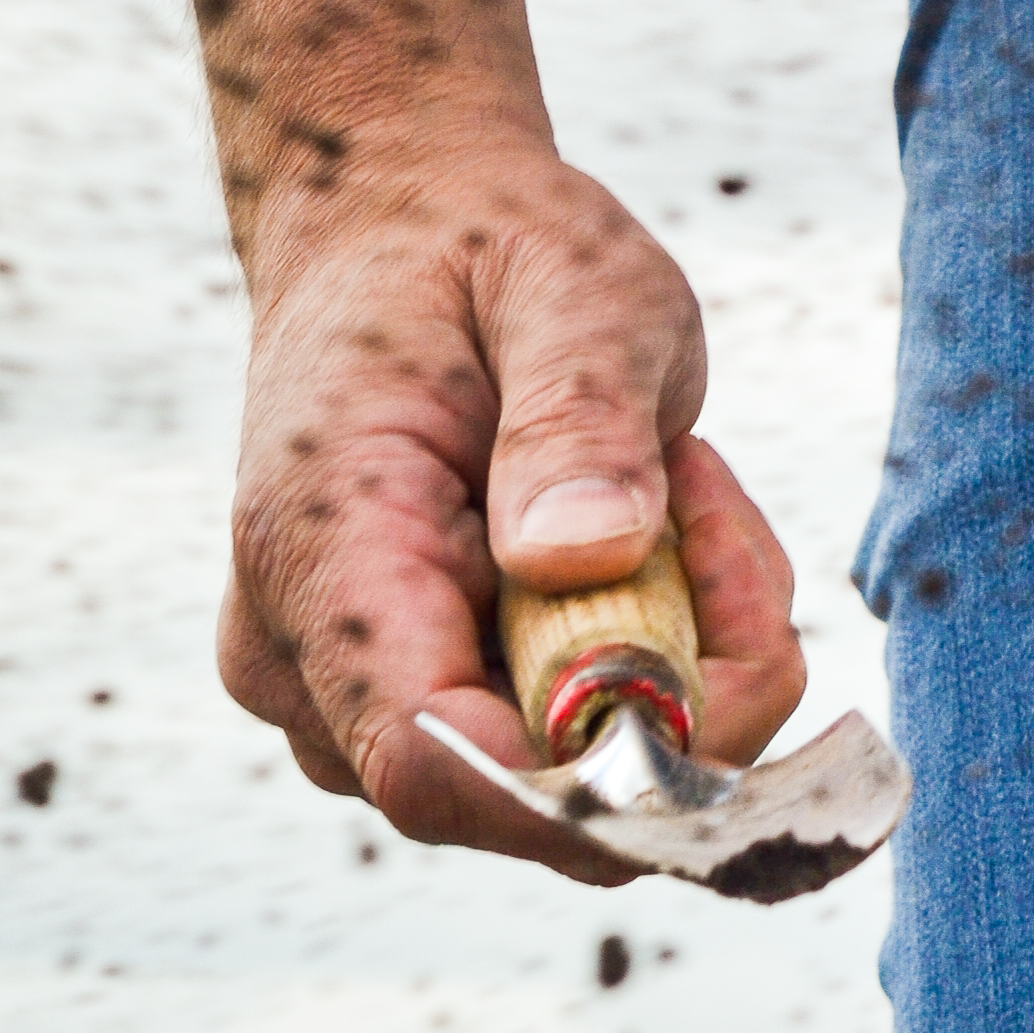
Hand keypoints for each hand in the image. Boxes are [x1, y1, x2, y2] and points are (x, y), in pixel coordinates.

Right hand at [220, 123, 806, 878]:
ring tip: (670, 492)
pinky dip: (656, 665)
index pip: (436, 762)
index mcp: (320, 553)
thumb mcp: (568, 281)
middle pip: (530, 798)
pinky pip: (574, 755)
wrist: (395, 234)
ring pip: (573, 786)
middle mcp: (308, 665)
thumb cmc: (476, 249)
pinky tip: (646, 537)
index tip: (724, 653)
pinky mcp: (418, 710)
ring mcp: (350, 704)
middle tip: (707, 501)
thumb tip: (585, 554)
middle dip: (678, 687)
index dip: (595, 776)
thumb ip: (578, 414)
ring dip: (676, 665)